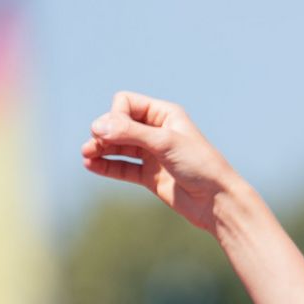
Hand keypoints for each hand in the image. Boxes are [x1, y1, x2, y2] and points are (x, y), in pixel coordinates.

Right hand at [81, 92, 243, 231]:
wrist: (217, 200)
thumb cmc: (199, 165)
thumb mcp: (164, 143)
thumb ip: (130, 133)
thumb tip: (97, 126)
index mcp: (165, 114)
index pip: (126, 103)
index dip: (115, 116)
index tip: (113, 132)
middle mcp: (157, 131)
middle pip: (118, 124)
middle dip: (103, 133)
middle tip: (92, 146)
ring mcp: (153, 154)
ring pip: (118, 146)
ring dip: (101, 149)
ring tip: (86, 155)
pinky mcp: (150, 176)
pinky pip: (123, 167)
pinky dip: (107, 166)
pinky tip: (91, 166)